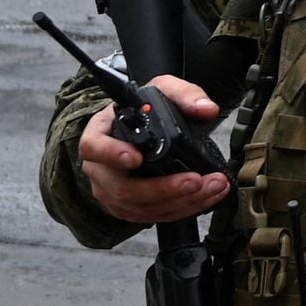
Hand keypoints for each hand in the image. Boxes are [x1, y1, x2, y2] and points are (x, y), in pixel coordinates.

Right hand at [78, 75, 229, 225]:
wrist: (146, 129)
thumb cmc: (146, 109)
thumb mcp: (163, 90)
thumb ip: (184, 94)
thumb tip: (207, 109)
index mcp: (99, 134)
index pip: (93, 147)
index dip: (112, 154)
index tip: (137, 159)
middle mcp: (100, 168)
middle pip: (121, 188)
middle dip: (162, 188)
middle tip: (195, 181)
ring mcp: (112, 191)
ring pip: (140, 207)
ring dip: (179, 201)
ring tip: (212, 188)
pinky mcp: (128, 208)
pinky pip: (151, 216)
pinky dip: (181, 209)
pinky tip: (204, 198)